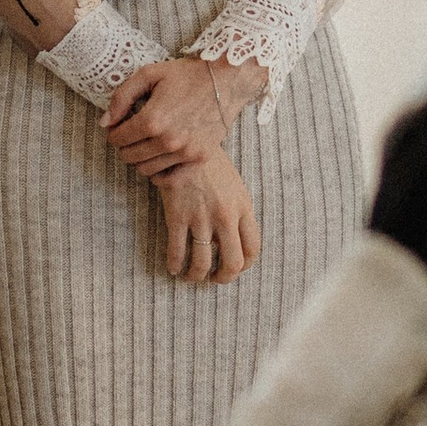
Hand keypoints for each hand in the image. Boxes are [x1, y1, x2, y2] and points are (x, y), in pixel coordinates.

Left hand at [104, 55, 256, 177]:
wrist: (226, 80)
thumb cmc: (187, 74)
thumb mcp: (149, 75)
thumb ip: (122, 97)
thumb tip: (105, 122)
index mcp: (152, 119)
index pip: (118, 139)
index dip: (113, 132)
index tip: (119, 127)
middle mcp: (168, 140)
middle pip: (129, 156)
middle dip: (124, 146)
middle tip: (132, 135)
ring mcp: (186, 152)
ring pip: (146, 169)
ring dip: (140, 159)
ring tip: (146, 145)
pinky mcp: (200, 158)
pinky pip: (171, 180)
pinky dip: (160, 175)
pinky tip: (159, 161)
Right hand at [158, 150, 259, 282]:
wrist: (187, 147)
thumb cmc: (212, 167)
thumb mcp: (236, 188)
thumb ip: (239, 215)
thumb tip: (237, 242)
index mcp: (244, 209)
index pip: (252, 250)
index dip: (244, 266)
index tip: (234, 268)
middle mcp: (225, 217)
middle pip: (232, 263)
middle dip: (223, 278)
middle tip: (214, 278)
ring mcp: (201, 218)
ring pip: (203, 263)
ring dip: (197, 276)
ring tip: (192, 276)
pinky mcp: (178, 217)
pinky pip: (177, 251)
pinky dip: (175, 265)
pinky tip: (173, 267)